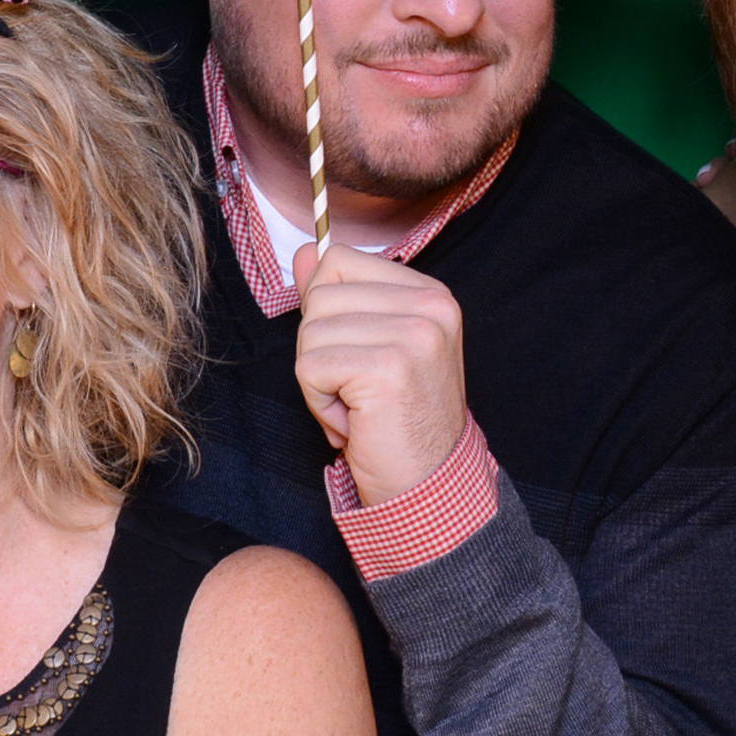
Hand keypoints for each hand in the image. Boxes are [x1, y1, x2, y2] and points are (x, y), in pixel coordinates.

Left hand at [290, 243, 466, 506]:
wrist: (426, 485)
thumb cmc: (397, 422)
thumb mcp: (371, 346)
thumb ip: (340, 295)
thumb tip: (305, 251)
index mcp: (430, 293)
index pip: (338, 260)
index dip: (326, 309)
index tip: (355, 350)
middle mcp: (429, 305)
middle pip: (320, 294)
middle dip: (319, 348)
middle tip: (356, 388)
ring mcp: (413, 334)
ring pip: (310, 331)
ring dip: (318, 380)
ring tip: (356, 406)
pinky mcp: (388, 367)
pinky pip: (310, 367)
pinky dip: (318, 403)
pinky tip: (353, 421)